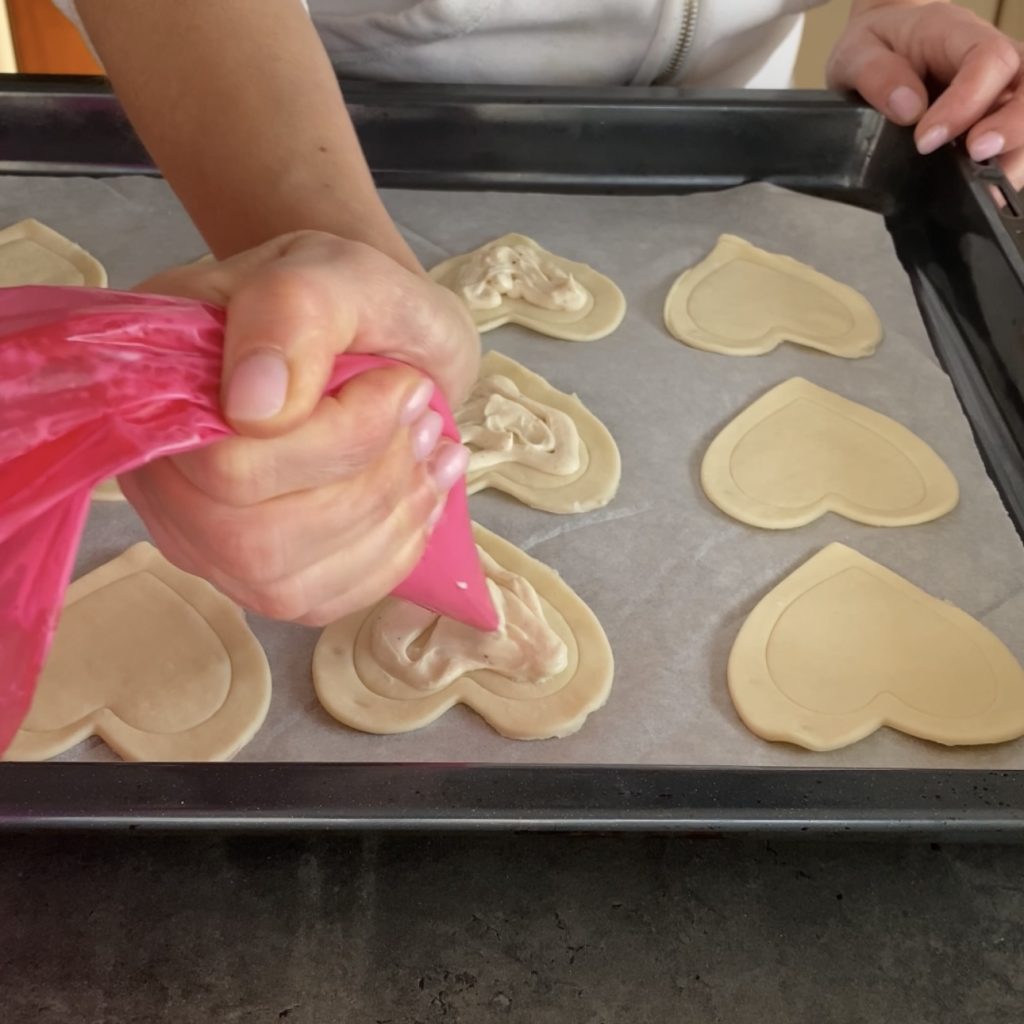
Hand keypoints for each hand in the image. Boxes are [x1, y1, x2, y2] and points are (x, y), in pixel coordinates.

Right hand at [121, 230, 480, 625]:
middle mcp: (163, 478)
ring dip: (390, 516)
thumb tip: (252, 408)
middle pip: (256, 540)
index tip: (402, 386)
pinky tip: (423, 495)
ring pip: (289, 582)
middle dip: (371, 482)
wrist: (379, 339)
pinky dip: (394, 551)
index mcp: (159, 388)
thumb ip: (292, 314)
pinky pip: (324, 602)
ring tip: (432, 450)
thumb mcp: (336, 274)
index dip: (334, 441)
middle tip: (424, 421)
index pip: (225, 467)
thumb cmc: (353, 304)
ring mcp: (206, 540)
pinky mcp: (262, 578)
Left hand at [828, 2, 1023, 186]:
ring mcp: (997, 91)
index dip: (966, 102)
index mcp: (957, 33)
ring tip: (984, 186)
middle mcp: (990, 60)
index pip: (987, 60)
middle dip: (1013, 124)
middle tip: (976, 154)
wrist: (877, 54)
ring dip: (1013, 152)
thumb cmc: (873, 47)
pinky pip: (1011, 144)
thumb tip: (906, 108)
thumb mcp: (856, 52)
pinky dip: (1002, 169)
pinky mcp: (991, 120)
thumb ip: (876, 74)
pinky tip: (985, 192)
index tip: (926, 140)